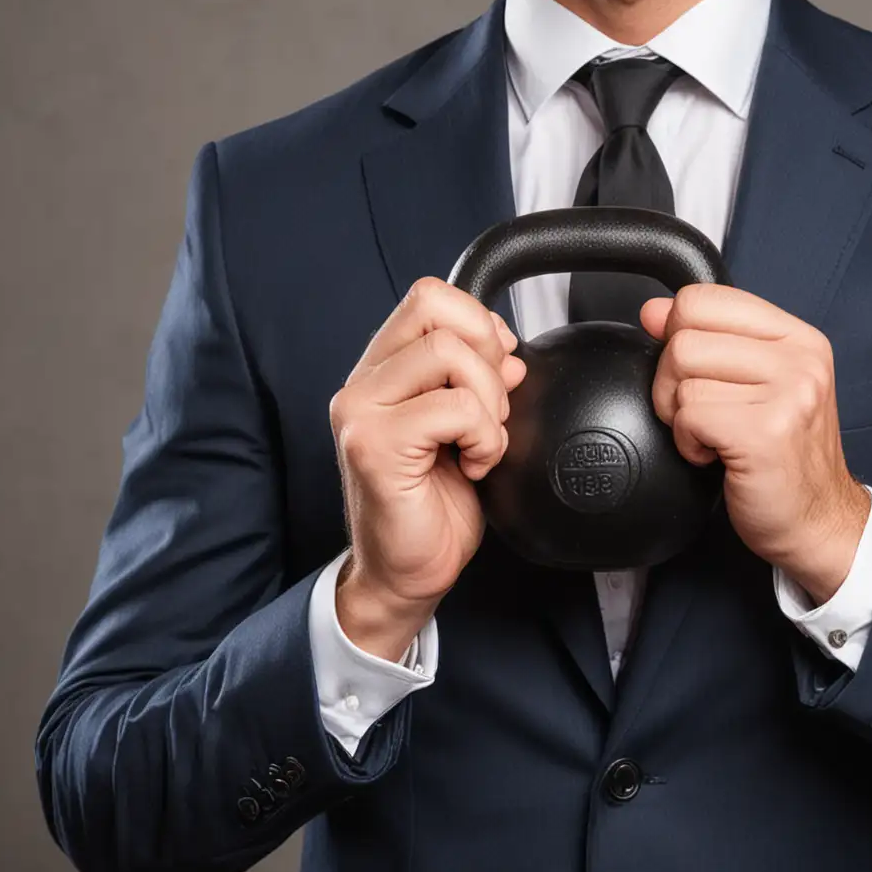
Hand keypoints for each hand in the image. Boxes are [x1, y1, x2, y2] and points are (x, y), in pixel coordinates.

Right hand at [329, 278, 526, 631]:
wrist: (406, 575)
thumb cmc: (434, 506)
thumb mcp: (467, 429)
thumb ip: (481, 382)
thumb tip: (510, 351)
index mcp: (383, 370)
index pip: (429, 296)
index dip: (478, 322)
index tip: (499, 367)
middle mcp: (362, 382)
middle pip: (437, 312)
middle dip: (487, 357)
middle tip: (490, 412)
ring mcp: (361, 410)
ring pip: (448, 353)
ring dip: (488, 401)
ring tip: (480, 444)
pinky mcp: (373, 444)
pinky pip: (454, 408)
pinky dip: (483, 437)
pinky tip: (472, 467)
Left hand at [639, 284, 869, 600]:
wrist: (820, 523)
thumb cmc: (784, 457)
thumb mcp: (756, 384)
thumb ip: (708, 340)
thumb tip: (652, 310)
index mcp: (797, 337)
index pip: (705, 297)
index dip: (678, 333)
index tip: (692, 370)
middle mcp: (799, 359)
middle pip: (684, 336)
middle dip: (672, 381)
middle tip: (702, 412)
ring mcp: (788, 394)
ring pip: (682, 378)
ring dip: (681, 416)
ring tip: (714, 436)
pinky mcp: (765, 433)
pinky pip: (689, 416)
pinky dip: (688, 442)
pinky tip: (714, 455)